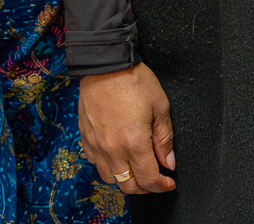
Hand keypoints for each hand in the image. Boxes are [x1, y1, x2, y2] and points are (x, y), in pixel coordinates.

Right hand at [80, 64, 175, 193]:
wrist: (106, 64)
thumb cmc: (134, 80)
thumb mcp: (160, 106)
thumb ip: (164, 139)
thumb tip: (168, 163)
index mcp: (133, 143)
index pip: (148, 179)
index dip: (161, 186)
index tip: (168, 182)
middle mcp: (112, 150)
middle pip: (127, 186)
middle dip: (145, 188)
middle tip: (155, 179)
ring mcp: (96, 146)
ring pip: (110, 178)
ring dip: (125, 180)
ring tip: (137, 169)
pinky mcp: (85, 138)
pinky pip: (95, 163)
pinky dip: (109, 167)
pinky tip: (118, 157)